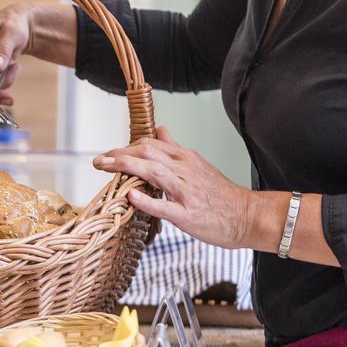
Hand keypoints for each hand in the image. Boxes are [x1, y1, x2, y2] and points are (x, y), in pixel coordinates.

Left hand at [92, 127, 256, 248]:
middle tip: (98, 161)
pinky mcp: (188, 215)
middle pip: (147, 152)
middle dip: (119, 154)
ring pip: (154, 172)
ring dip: (126, 168)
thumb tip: (160, 130)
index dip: (125, 147)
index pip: (149, 144)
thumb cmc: (222, 194)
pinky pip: (164, 206)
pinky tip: (130, 196)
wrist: (249, 215)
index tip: (108, 155)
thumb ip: (175, 149)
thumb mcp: (198, 164)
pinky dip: (146, 200)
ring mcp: (186, 192)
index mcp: (185, 158)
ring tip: (105, 168)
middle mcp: (184, 170)